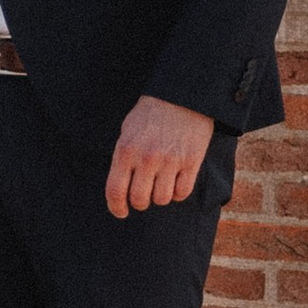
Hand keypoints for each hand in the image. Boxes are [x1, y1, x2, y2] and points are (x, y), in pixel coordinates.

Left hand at [105, 92, 215, 219]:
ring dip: (161, 196)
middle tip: (144, 195)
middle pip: (140, 200)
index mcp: (126, 150)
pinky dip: (179, 192)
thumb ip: (123, 159)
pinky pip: (182, 192)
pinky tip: (177, 181)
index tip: (121, 212)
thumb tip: (120, 188)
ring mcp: (170, 161)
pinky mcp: (191, 161)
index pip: (115, 191)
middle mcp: (147, 158)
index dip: (116, 207)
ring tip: (162, 183)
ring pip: (162, 199)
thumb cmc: (151, 114)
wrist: (182, 95)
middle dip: (140, 202)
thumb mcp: (127, 131)